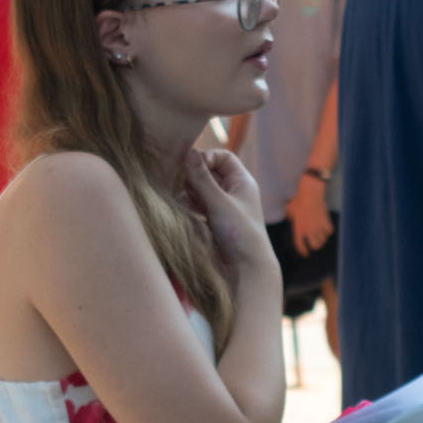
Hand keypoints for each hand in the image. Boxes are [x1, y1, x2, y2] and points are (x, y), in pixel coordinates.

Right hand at [182, 148, 269, 272]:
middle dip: (193, 176)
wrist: (245, 270)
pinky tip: (179, 210)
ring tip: (177, 199)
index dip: (207, 158)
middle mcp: (232, 192)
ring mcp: (222, 207)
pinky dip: (188, 206)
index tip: (192, 168)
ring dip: (188, 192)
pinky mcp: (212, 222)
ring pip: (200, 190)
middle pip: (209, 173)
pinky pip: (197, 206)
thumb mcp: (219, 203)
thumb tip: (188, 151)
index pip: (223, 157)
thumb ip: (202, 179)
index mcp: (242, 182)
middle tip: (179, 184)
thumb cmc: (240, 233)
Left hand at [288, 178, 333, 256]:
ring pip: (323, 239)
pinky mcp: (325, 222)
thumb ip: (289, 216)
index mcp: (298, 229)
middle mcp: (309, 231)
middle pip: (315, 245)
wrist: (310, 195)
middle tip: (316, 244)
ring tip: (321, 236)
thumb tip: (289, 217)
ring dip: (322, 238)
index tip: (306, 253)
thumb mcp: (289, 209)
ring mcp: (318, 227)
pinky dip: (328, 231)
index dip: (303, 251)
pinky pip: (329, 231)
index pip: (300, 245)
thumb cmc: (298, 200)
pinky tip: (326, 229)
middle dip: (315, 246)